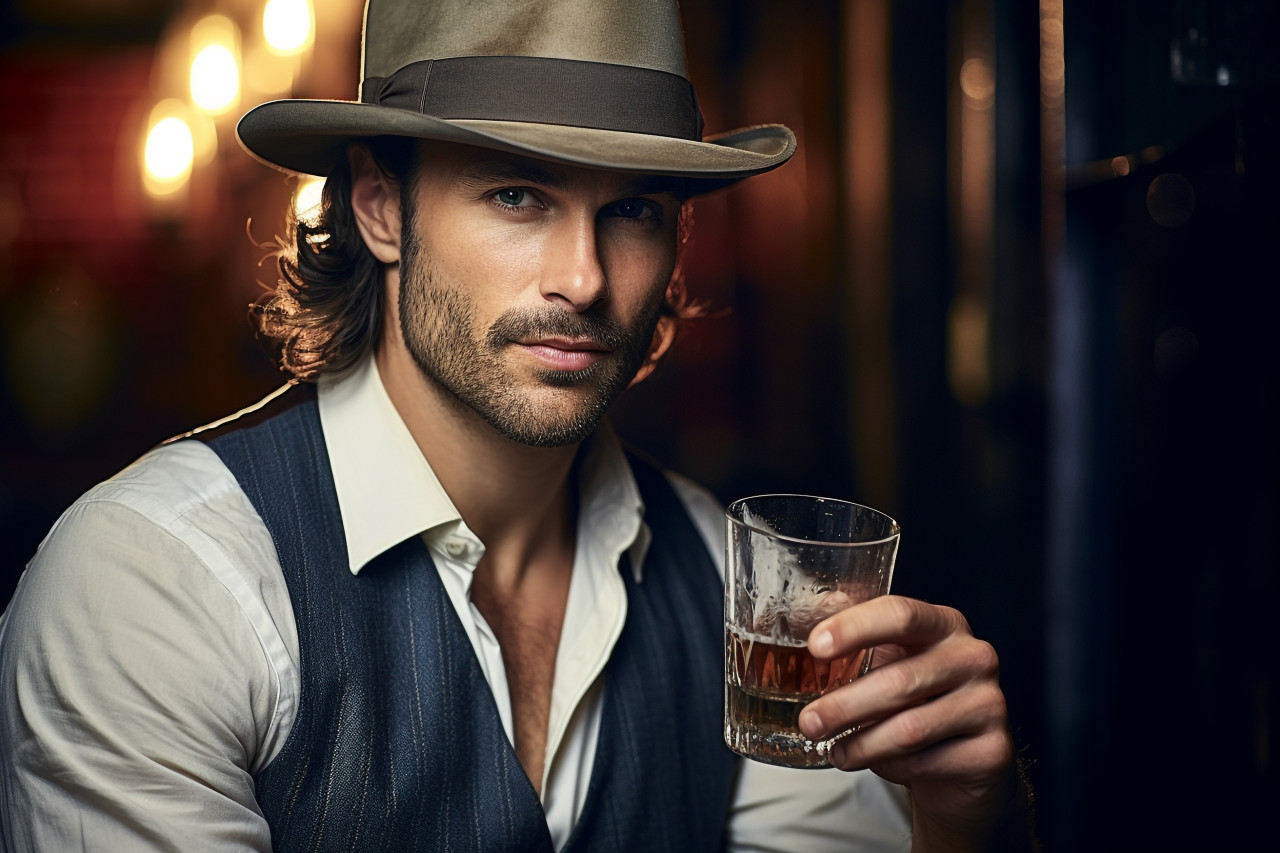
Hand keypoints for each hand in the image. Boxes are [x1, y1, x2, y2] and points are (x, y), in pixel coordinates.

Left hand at [797, 595, 1016, 851]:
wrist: (960, 762)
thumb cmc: (916, 701)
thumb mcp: (888, 660)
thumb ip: (855, 635)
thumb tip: (806, 609)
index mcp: (944, 623)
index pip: (900, 614)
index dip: (854, 628)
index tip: (815, 647)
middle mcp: (974, 657)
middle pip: (899, 679)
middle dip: (844, 706)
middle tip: (809, 722)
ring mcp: (989, 704)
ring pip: (910, 728)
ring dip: (862, 744)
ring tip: (835, 751)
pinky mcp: (993, 751)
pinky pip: (927, 762)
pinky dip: (891, 767)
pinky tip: (878, 764)